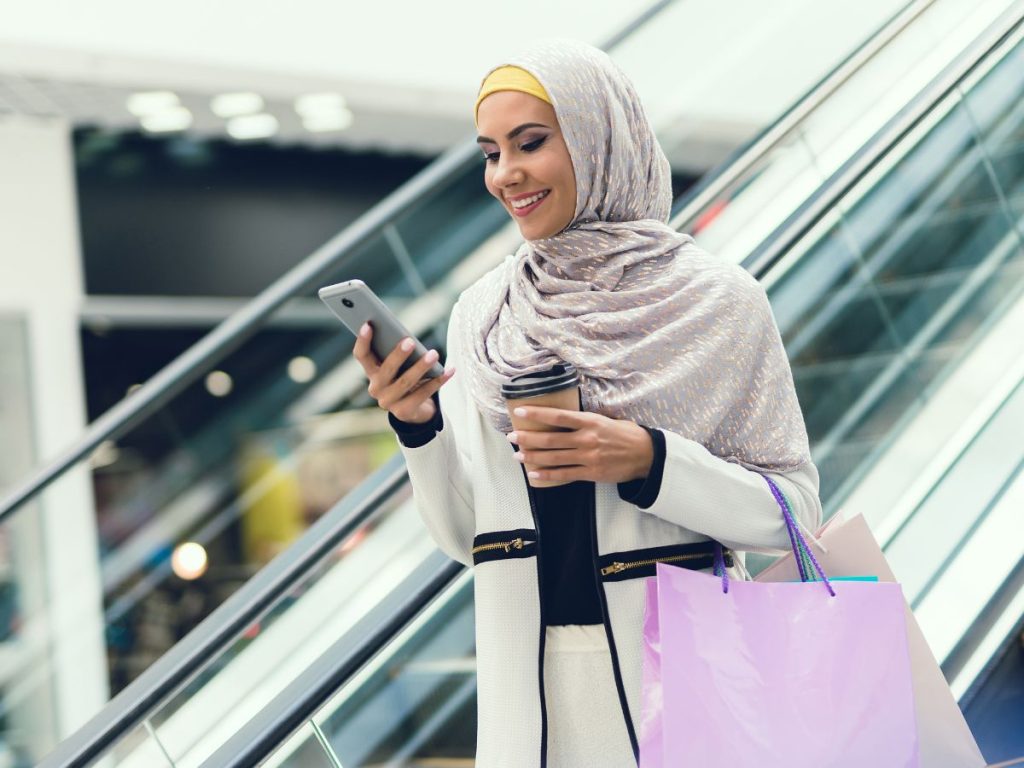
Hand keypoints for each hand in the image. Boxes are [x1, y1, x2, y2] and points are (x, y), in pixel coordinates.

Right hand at [353, 322, 455, 423]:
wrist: (414, 409)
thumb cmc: (406, 377)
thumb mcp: (400, 366)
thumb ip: (398, 353)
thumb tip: (408, 339)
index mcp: (371, 372)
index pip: (361, 355)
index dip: (363, 341)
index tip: (368, 325)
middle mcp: (375, 388)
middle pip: (386, 369)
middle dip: (398, 355)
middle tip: (410, 341)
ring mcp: (388, 402)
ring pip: (405, 382)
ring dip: (421, 367)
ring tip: (434, 354)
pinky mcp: (403, 412)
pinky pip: (422, 394)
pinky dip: (437, 381)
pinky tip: (449, 371)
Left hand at [507, 406, 653, 483]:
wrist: (646, 455)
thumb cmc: (626, 435)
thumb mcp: (608, 419)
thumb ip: (586, 420)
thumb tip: (566, 416)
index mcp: (590, 421)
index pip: (558, 416)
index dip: (537, 414)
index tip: (520, 412)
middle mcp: (587, 438)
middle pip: (550, 438)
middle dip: (528, 438)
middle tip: (512, 436)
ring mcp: (588, 457)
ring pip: (554, 457)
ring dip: (533, 456)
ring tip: (517, 455)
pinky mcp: (591, 473)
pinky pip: (564, 475)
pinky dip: (547, 475)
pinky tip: (534, 474)